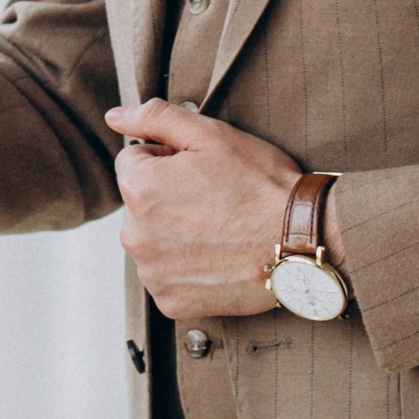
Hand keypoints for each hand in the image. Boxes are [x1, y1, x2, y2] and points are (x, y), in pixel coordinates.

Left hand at [101, 100, 314, 319]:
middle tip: (216, 200)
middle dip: (168, 197)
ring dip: (176, 233)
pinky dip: (187, 268)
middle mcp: (135, 236)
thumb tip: (115, 117)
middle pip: (141, 203)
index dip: (168, 159)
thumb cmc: (261, 187)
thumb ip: (155, 118)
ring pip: (153, 240)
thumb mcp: (211, 134)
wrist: (303, 243)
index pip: (134, 161)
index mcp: (138, 189)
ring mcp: (152, 273)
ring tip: (220, 230)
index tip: (202, 171)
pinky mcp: (171, 302)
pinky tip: (218, 258)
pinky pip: (168, 276)